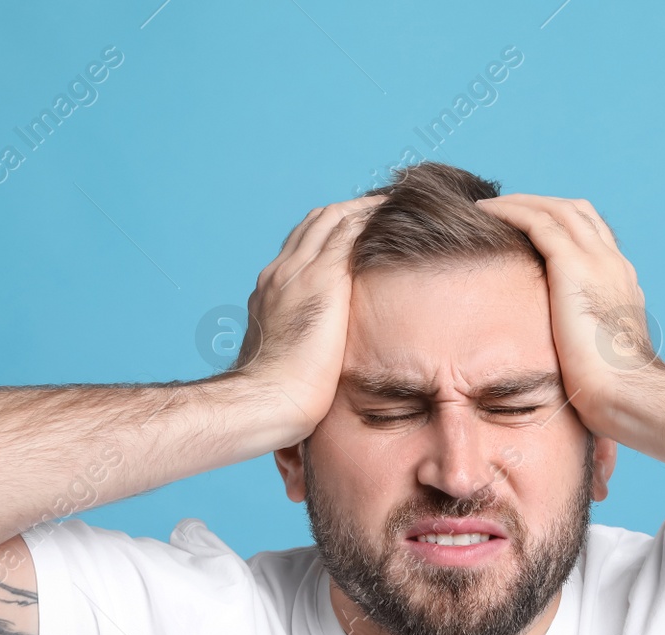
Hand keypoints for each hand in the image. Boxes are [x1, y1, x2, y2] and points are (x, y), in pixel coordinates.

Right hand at [231, 194, 385, 441]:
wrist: (270, 399)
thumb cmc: (280, 398)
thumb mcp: (290, 364)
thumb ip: (303, 350)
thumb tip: (323, 366)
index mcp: (269, 294)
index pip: (300, 249)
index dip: (329, 235)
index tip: (356, 233)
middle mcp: (279, 274)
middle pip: (315, 224)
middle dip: (348, 212)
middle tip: (382, 209)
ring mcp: (297, 272)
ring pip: (332, 219)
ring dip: (363, 208)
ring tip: (394, 204)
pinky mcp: (321, 278)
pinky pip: (349, 230)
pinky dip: (371, 217)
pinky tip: (395, 214)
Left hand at [473, 194, 663, 436]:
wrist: (627, 393)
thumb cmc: (613, 392)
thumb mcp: (600, 357)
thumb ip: (588, 342)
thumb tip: (573, 359)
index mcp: (621, 284)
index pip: (593, 237)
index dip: (562, 227)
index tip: (529, 230)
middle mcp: (613, 264)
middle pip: (577, 212)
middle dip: (540, 204)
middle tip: (504, 209)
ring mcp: (597, 260)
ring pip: (556, 209)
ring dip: (520, 202)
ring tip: (488, 206)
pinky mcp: (573, 265)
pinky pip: (537, 221)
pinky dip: (511, 211)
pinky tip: (486, 212)